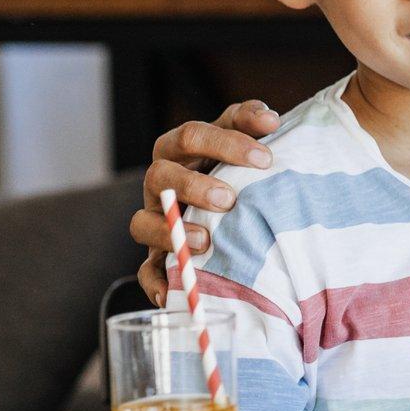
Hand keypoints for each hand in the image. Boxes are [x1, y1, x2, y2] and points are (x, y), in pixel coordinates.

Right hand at [128, 100, 278, 303]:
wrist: (234, 212)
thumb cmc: (239, 172)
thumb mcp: (245, 143)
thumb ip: (252, 123)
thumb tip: (269, 119)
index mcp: (180, 151)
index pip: (191, 136)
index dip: (225, 144)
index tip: (265, 158)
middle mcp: (161, 184)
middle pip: (159, 176)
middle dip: (192, 186)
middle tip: (229, 199)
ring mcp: (155, 221)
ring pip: (141, 223)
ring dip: (170, 232)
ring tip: (206, 241)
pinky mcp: (157, 258)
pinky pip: (146, 272)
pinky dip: (156, 283)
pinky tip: (178, 291)